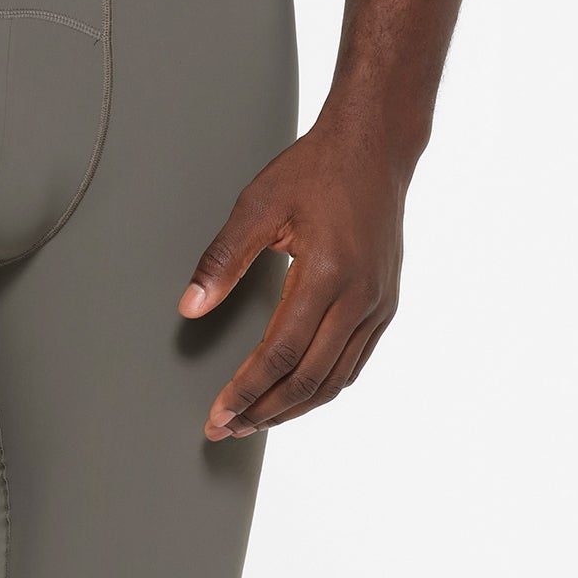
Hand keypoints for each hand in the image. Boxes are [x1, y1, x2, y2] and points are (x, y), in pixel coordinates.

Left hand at [179, 109, 404, 437]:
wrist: (374, 148)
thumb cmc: (315, 170)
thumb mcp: (258, 204)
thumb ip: (223, 259)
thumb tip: (191, 308)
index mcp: (325, 275)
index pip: (279, 355)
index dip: (245, 391)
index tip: (218, 414)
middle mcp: (358, 299)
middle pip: (308, 379)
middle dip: (264, 411)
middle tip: (227, 429)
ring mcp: (378, 305)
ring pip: (335, 380)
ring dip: (293, 408)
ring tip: (256, 420)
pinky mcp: (386, 304)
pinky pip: (354, 362)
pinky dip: (323, 387)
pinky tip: (297, 393)